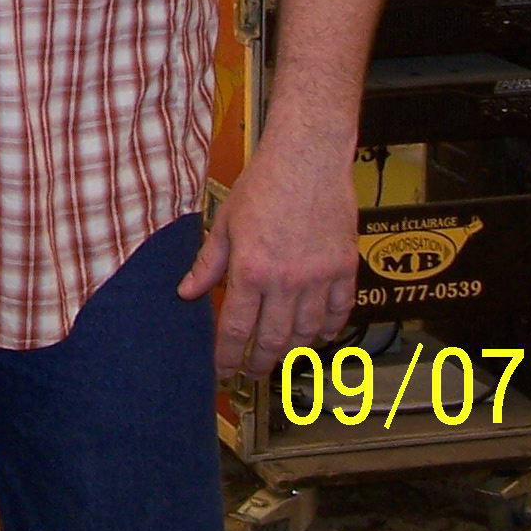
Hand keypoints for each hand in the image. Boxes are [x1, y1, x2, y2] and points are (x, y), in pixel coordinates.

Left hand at [176, 134, 358, 379]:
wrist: (308, 158)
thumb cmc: (264, 184)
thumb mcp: (225, 222)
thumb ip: (208, 262)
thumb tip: (186, 292)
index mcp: (250, 270)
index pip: (234, 328)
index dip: (226, 357)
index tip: (222, 372)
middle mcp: (285, 281)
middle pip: (273, 340)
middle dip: (260, 363)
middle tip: (252, 372)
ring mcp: (318, 277)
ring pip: (307, 333)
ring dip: (293, 351)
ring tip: (281, 356)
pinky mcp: (344, 268)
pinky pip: (339, 313)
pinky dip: (329, 330)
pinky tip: (318, 335)